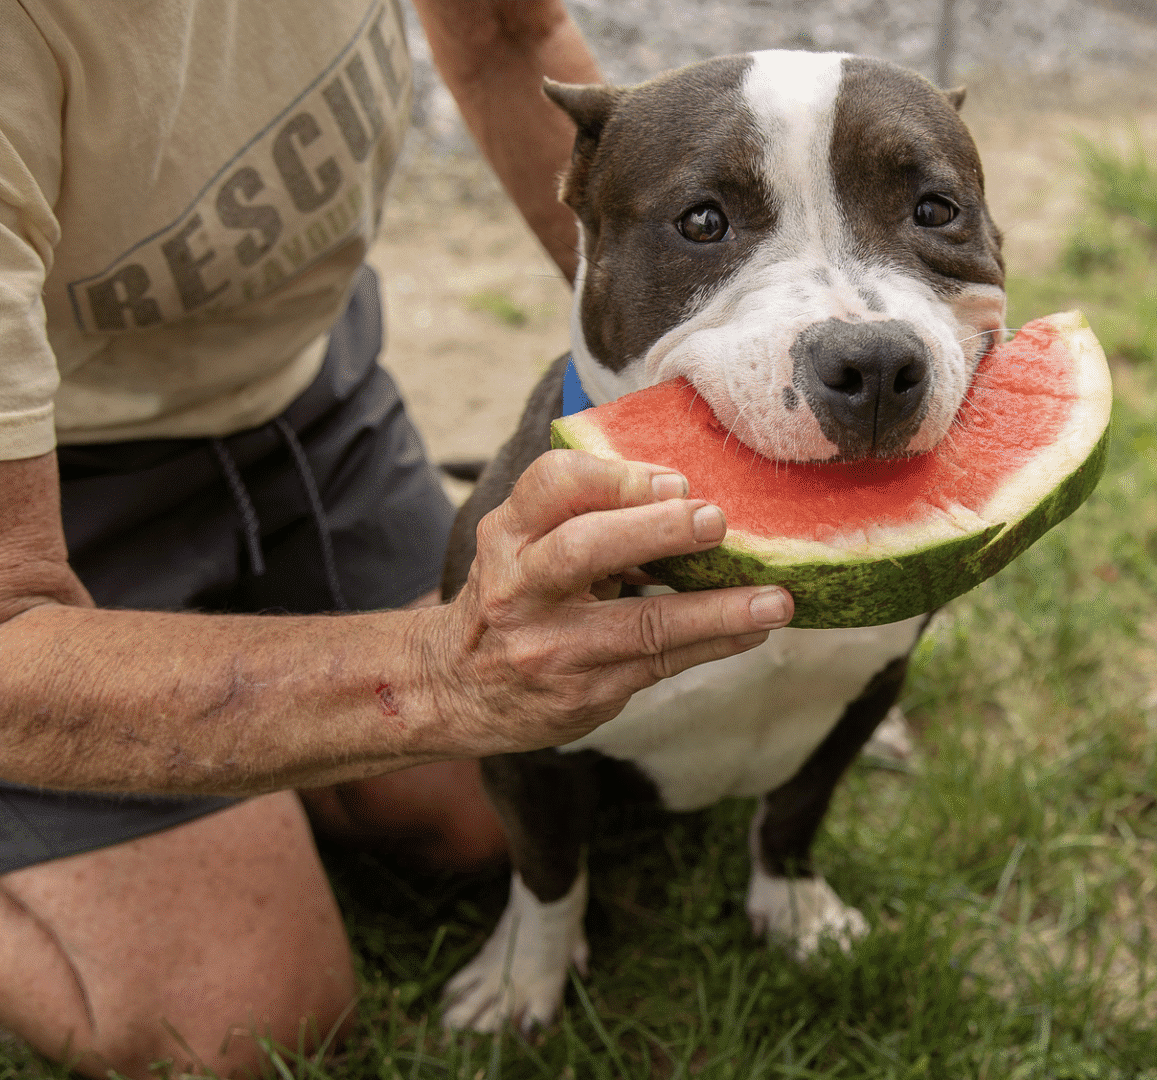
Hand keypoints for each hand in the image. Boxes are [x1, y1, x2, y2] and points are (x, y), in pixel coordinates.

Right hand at [426, 449, 793, 753]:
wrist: (455, 689)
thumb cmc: (509, 600)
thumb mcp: (520, 545)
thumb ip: (580, 516)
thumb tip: (681, 494)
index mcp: (506, 536)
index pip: (552, 485)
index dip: (616, 478)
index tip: (672, 481)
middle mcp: (518, 589)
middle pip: (585, 548)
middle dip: (658, 530)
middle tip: (717, 521)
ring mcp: (550, 648)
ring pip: (640, 624)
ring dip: (716, 609)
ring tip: (774, 599)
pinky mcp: (581, 694)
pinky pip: (659, 664)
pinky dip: (713, 643)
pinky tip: (752, 629)